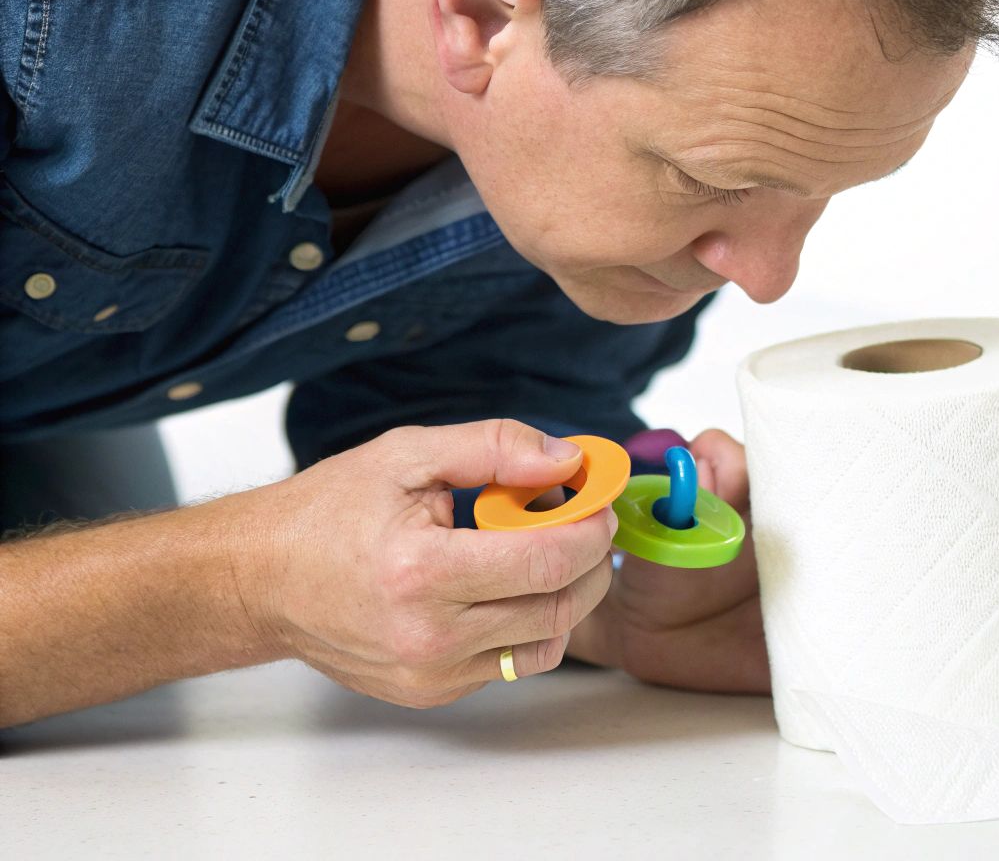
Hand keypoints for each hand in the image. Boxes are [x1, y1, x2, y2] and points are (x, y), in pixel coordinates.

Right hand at [253, 420, 617, 706]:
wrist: (259, 580)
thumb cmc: (326, 513)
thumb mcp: (407, 455)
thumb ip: (493, 448)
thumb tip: (566, 458)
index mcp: (422, 572)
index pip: (546, 561)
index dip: (589, 530)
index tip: (597, 506)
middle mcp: (428, 636)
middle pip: (559, 608)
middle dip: (590, 565)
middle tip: (585, 528)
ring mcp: (430, 674)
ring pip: (545, 644)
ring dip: (566, 599)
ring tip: (545, 556)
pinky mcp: (430, 693)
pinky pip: (510, 663)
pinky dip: (526, 626)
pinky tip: (502, 589)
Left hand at [566, 429, 998, 689]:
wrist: (632, 602)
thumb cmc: (672, 531)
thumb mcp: (695, 490)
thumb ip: (710, 474)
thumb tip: (724, 458)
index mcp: (846, 492)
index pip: (941, 478)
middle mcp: (868, 545)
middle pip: (977, 552)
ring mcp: (862, 605)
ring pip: (960, 614)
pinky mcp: (839, 664)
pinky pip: (911, 676)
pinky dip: (960, 687)